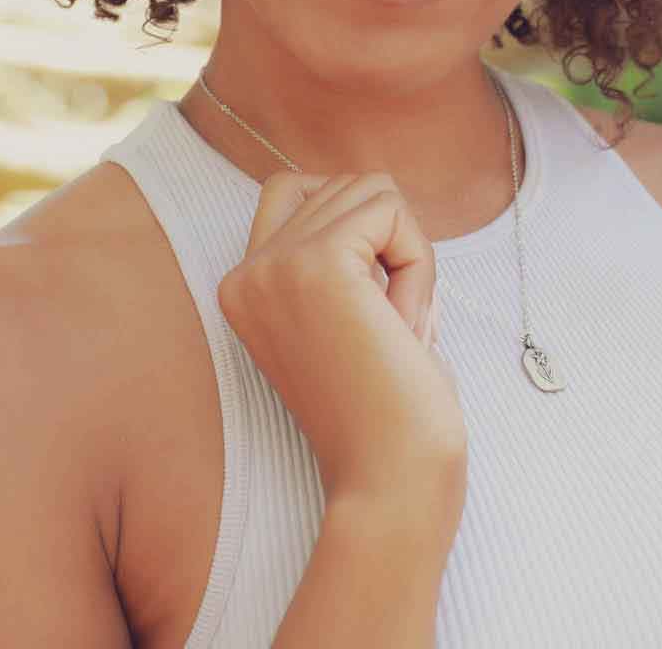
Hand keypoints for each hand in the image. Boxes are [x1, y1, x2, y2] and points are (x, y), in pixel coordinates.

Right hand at [218, 171, 465, 515]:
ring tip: (396, 326)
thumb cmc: (388, 404)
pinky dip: (419, 261)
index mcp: (243, 287)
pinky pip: (391, 211)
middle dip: (392, 244)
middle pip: (345, 185)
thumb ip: (342, 253)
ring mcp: (274, 265)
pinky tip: (403, 324)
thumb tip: (376, 187)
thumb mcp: (347, 313)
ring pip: (374, 192)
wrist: (391, 476)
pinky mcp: (315, 263)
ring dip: (408, 254)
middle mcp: (244, 272)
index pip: (293, 187)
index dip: (355, 222)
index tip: (371, 300)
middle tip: (392, 325)